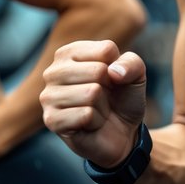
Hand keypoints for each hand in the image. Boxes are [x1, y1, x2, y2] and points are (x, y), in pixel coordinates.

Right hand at [39, 39, 147, 168]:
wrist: (121, 133)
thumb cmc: (121, 98)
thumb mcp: (135, 75)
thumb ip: (132, 63)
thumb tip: (113, 72)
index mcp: (69, 53)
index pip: (106, 50)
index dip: (117, 68)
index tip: (111, 80)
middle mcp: (53, 71)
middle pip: (97, 71)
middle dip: (109, 89)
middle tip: (103, 98)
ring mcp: (48, 96)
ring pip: (91, 93)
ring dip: (102, 107)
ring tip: (96, 110)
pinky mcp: (51, 120)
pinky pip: (86, 114)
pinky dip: (95, 122)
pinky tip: (89, 124)